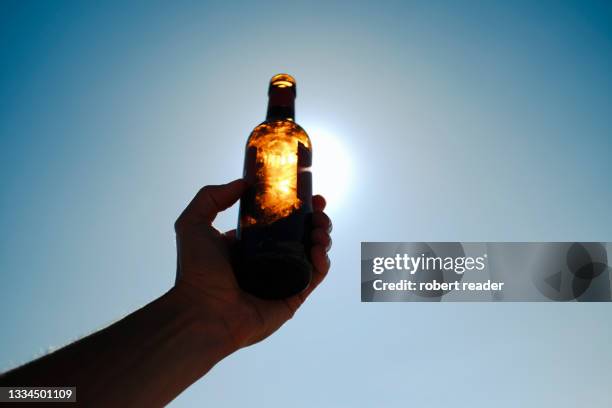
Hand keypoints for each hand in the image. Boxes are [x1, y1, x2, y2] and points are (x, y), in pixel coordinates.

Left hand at [172, 179, 331, 349]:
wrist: (202, 313)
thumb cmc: (196, 272)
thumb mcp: (193, 223)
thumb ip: (211, 197)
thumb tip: (242, 183)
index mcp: (250, 244)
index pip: (280, 222)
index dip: (296, 207)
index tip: (307, 195)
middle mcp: (269, 260)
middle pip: (302, 235)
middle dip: (315, 219)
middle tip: (318, 209)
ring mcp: (282, 279)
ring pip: (312, 253)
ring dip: (322, 236)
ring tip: (319, 229)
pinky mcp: (293, 298)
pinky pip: (314, 277)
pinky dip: (323, 261)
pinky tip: (319, 249)